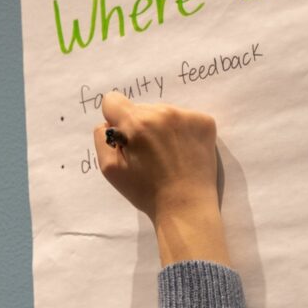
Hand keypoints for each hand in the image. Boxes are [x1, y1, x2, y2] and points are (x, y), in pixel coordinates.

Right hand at [92, 91, 219, 221]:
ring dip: (161, 128)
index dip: (114, 119)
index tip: (124, 137)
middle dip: (139, 126)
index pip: (113, 100)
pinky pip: (185, 118)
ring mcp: (187, 115)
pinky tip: (183, 152)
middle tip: (148, 155)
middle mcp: (162, 112)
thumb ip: (101, 138)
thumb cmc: (145, 191)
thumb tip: (110, 123)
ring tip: (167, 155)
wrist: (186, 207)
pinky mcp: (205, 122)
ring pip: (163, 112)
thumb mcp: (109, 169)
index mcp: (136, 122)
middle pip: (140, 108)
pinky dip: (181, 132)